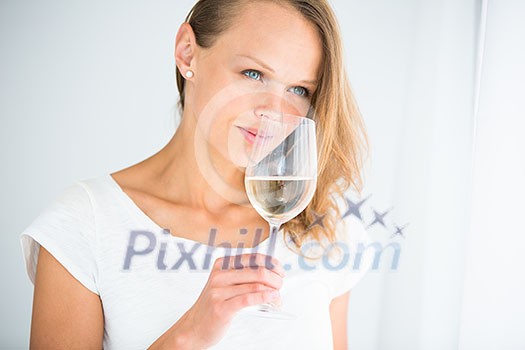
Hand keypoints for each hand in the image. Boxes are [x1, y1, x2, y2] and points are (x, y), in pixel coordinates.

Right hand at [148, 253, 284, 348]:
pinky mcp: (221, 307)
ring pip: (256, 285)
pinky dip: (265, 297)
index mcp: (222, 264)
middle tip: (281, 285)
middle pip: (258, 271)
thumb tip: (273, 274)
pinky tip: (272, 298)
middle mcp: (220, 275)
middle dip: (275, 278)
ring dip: (273, 291)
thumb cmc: (214, 305)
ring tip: (278, 297)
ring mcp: (218, 291)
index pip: (254, 258)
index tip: (280, 271)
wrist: (194, 327)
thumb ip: (245, 276)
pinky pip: (248, 299)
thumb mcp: (226, 284)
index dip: (272, 263)